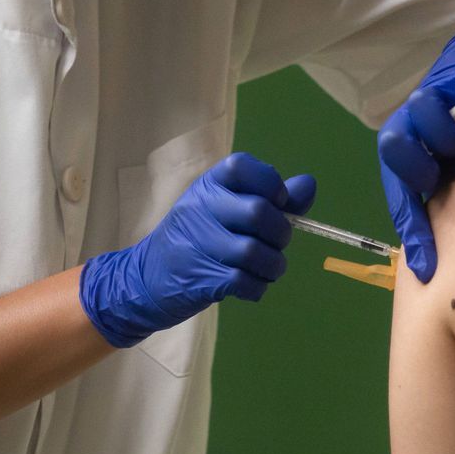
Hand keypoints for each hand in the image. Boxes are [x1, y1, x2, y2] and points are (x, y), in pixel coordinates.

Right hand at [79, 153, 316, 346]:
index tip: (278, 201)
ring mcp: (198, 244)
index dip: (270, 182)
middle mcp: (200, 208)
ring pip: (254, 251)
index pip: (242, 166)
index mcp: (209, 185)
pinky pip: (245, 282)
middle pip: (257, 212)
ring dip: (274, 265)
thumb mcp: (225, 208)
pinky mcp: (200, 278)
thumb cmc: (196, 238)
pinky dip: (258, 287)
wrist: (145, 278)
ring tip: (270, 268)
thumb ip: (270, 197)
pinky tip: (253, 285)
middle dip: (281, 232)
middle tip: (277, 242)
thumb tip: (309, 185)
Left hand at [377, 23, 454, 282]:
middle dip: (417, 164)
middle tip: (440, 173)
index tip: (426, 266)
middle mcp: (409, 125)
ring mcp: (433, 98)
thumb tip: (438, 266)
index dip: (412, 229)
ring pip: (425, 111)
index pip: (399, 195)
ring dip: (449, 132)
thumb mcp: (449, 174)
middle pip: (391, 145)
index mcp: (402, 155)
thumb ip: (442, 206)